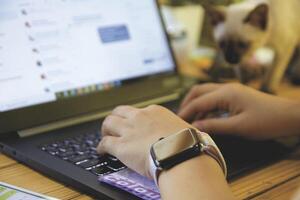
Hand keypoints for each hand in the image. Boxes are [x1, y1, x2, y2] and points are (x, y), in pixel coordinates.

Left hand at [97, 105, 191, 177]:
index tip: (134, 125)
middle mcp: (139, 118)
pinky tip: (101, 151)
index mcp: (154, 112)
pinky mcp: (121, 146)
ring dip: (105, 130)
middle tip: (114, 126)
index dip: (134, 119)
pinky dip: (101, 147)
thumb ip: (178, 129)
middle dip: (115, 118)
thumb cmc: (186, 142)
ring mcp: (128, 130)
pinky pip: (105, 143)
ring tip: (105, 136)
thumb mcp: (184, 128)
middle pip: (119, 112)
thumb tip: (185, 133)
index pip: (138, 112)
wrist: (180, 153)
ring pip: (108, 123)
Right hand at [178, 83, 299, 139]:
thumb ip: (214, 126)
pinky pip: (214, 98)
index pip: (198, 102)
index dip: (185, 112)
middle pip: (198, 91)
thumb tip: (194, 128)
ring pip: (206, 93)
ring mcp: (231, 90)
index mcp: (225, 93)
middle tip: (179, 118)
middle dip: (187, 104)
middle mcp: (225, 88)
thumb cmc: (266, 121)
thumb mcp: (239, 127)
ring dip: (196, 105)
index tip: (175, 123)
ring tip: (190, 120)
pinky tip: (205, 118)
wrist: (289, 116)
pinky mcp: (235, 95)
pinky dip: (206, 106)